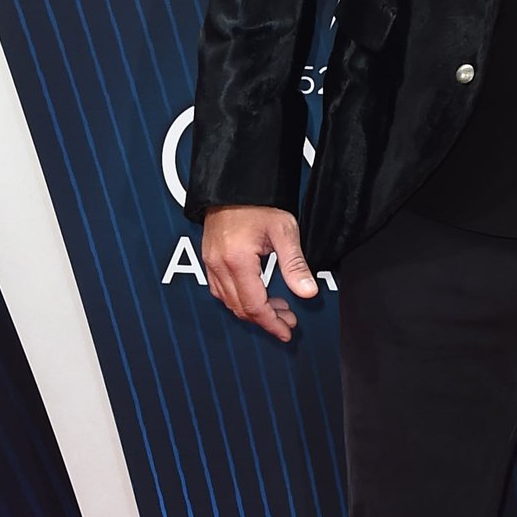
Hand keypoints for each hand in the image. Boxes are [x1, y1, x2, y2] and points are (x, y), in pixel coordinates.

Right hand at [202, 206, 317, 339]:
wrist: (234, 185)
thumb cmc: (257, 204)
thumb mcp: (284, 231)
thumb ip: (295, 265)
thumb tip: (307, 291)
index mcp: (237, 261)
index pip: (254, 305)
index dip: (271, 323)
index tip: (286, 331)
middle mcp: (219, 266)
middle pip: (240, 308)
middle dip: (266, 319)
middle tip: (288, 320)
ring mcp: (210, 264)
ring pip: (229, 302)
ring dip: (253, 310)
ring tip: (278, 308)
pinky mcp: (209, 259)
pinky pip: (220, 290)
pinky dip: (239, 299)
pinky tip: (256, 295)